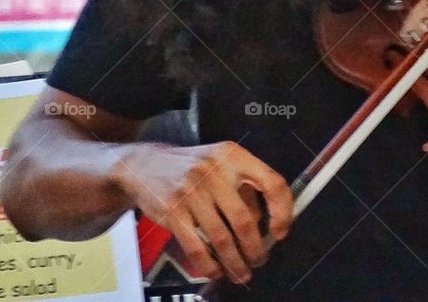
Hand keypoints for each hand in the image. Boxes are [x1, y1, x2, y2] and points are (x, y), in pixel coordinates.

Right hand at [113, 140, 292, 283]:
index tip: (281, 231)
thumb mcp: (222, 164)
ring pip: (222, 238)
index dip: (282, 210)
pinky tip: (216, 270)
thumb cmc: (192, 167)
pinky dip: (209, 265)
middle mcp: (215, 170)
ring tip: (241, 272)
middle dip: (256, 248)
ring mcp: (192, 190)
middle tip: (259, 260)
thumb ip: (244, 188)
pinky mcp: (173, 210)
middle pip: (245, 219)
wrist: (144, 164)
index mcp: (234, 156)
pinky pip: (197, 246)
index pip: (272, 182)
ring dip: (235, 262)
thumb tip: (267, 223)